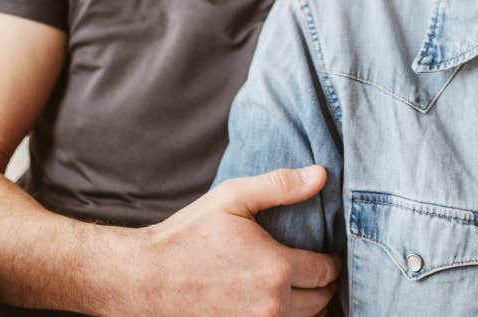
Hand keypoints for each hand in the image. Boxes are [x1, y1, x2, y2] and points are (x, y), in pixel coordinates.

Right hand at [87, 165, 339, 316]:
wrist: (145, 278)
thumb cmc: (188, 236)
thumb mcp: (233, 198)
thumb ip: (281, 186)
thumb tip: (321, 174)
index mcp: (277, 268)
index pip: (328, 270)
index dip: (332, 260)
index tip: (327, 252)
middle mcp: (272, 304)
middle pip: (321, 301)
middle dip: (323, 284)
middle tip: (316, 269)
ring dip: (306, 304)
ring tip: (298, 286)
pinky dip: (283, 316)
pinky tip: (271, 301)